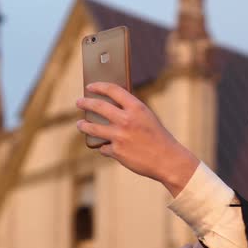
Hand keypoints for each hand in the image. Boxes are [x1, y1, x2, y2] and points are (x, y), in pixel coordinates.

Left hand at [76, 82, 198, 196]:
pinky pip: (103, 147)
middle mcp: (126, 120)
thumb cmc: (159, 138)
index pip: (113, 90)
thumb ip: (132, 112)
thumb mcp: (148, 118)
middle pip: (98, 106)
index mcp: (137, 108)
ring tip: (81, 124)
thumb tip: (112, 107)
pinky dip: (105, 148)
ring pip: (93, 128)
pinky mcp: (116, 151)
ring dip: (84, 125)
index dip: (99, 86)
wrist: (168, 160)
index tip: (90, 86)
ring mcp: (120, 136)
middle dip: (85, 103)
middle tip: (79, 102)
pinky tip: (108, 148)